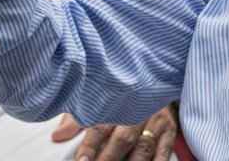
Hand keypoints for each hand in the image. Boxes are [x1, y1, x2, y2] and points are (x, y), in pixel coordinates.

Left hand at [52, 106, 176, 160]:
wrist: (159, 75)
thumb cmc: (122, 94)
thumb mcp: (99, 99)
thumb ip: (78, 117)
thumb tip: (58, 135)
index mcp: (118, 99)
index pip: (102, 124)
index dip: (90, 144)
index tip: (80, 160)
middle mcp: (138, 109)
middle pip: (123, 138)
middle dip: (109, 159)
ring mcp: (156, 121)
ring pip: (144, 149)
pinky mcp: (171, 131)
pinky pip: (164, 152)